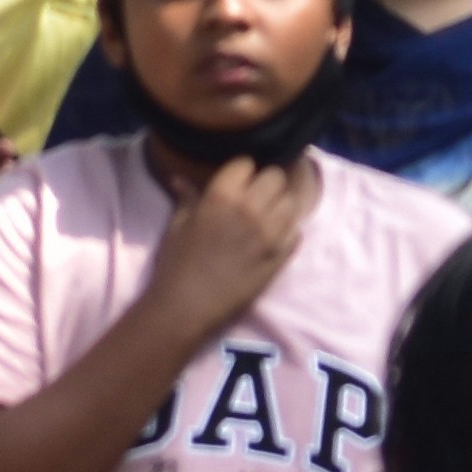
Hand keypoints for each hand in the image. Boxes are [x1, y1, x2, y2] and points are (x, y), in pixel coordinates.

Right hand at [153, 150, 316, 330]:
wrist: (184, 308)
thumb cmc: (175, 265)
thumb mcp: (177, 226)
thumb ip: (186, 198)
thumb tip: (179, 178)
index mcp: (221, 196)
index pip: (246, 163)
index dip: (241, 171)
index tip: (237, 182)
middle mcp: (250, 208)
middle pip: (276, 176)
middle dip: (266, 184)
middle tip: (255, 198)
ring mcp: (269, 232)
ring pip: (291, 202)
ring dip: (280, 206)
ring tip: (267, 218)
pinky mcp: (280, 256)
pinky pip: (296, 231)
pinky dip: (288, 232)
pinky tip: (273, 238)